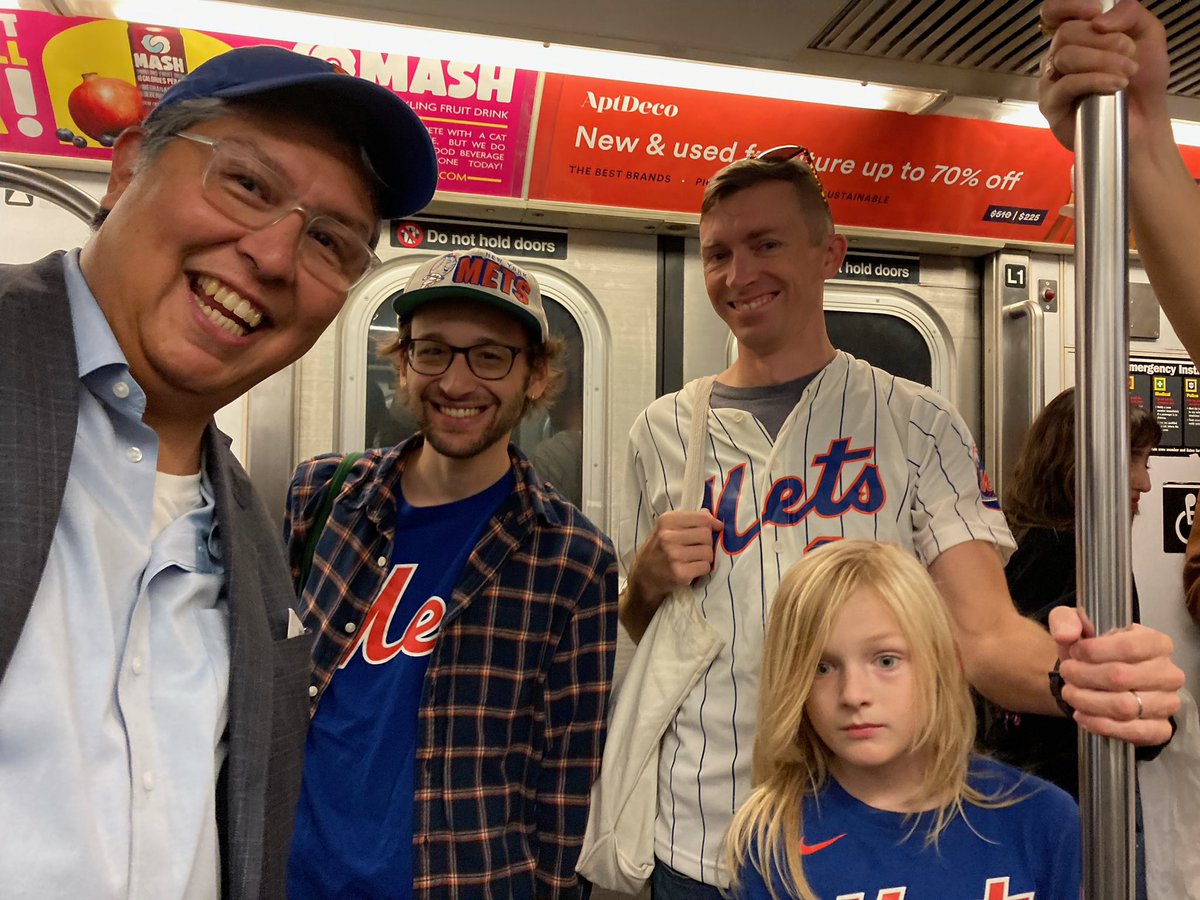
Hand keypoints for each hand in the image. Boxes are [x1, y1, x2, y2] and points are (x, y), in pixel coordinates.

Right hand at [620, 509, 721, 640]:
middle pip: (706, 535)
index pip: (702, 518)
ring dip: (705, 557)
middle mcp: (668, 537)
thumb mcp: (667, 528)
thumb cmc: (658, 549)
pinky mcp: (680, 573)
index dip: (712, 524)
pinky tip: (692, 569)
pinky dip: (702, 569)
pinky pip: (705, 567)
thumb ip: (688, 520)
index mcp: (666, 521)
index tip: (715, 528)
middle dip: (706, 542)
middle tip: (697, 548)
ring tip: (693, 559)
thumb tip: (711, 515)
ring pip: (708, 552)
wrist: (644, 576)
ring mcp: (674, 555)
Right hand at [1038, 0, 1170, 149]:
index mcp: (1078, 36)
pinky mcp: (1051, 105)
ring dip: (1103, 61)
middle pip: (1066, 32)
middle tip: (1129, 52)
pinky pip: (1067, 84)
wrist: (1145, 119)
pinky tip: (1116, 86)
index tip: (1095, 13)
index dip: (1068, 6)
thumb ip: (1129, 13)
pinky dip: (1095, 80)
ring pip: (1066, 56)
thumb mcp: (1147, 34)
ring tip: (1127, 73)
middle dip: (1103, 39)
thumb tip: (1099, 20)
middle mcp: (1059, 56)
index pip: (1053, 12)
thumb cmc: (1142, 81)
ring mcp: (1052, 81)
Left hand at [1049, 605, 1182, 744]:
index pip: (1129, 647)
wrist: (1093, 679)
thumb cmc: (1090, 650)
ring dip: (1088, 701)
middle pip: (1122, 677)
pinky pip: (1134, 732)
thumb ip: (1065, 620)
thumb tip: (1067, 635)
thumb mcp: (1073, 623)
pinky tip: (1082, 715)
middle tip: (1067, 673)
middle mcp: (1168, 673)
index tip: (1075, 652)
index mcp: (1155, 642)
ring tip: (1070, 693)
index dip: (1094, 651)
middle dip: (1084, 676)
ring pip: (1124, 707)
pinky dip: (1101, 725)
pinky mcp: (1160, 729)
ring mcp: (1167, 703)